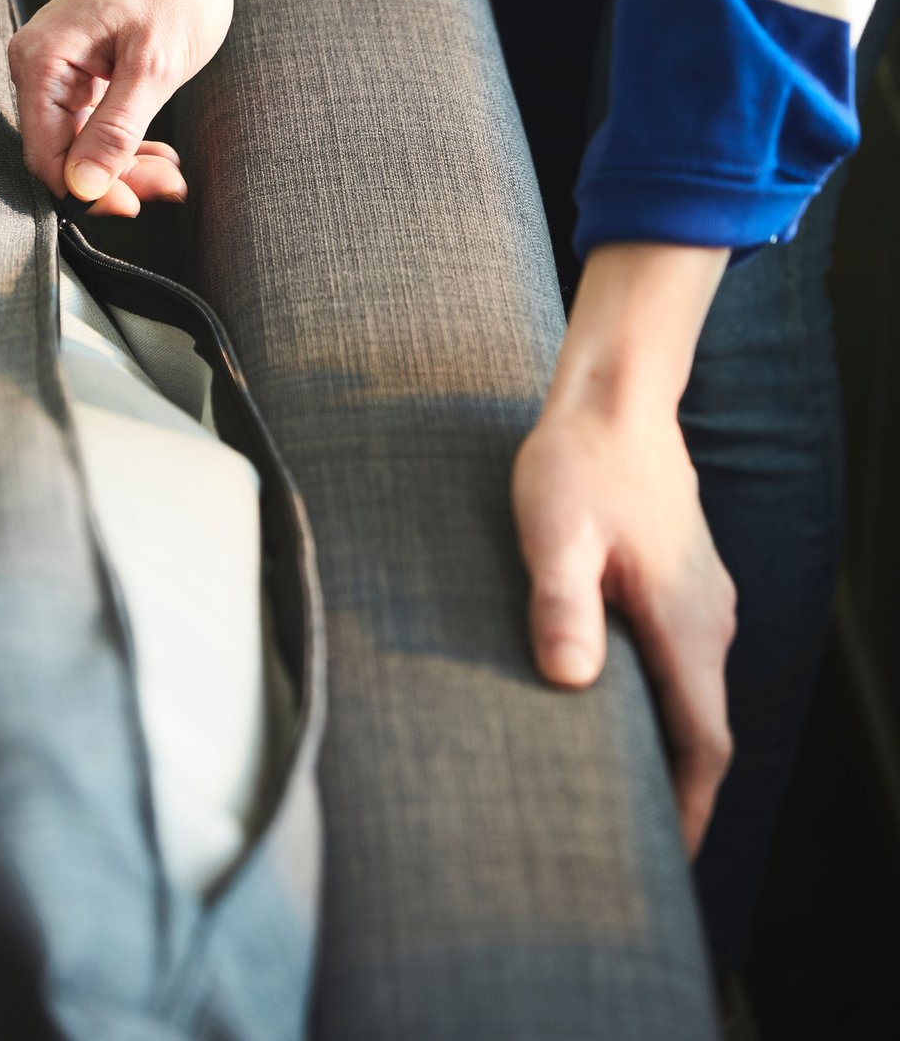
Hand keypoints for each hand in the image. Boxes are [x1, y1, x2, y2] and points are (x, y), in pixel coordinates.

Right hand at [8, 0, 249, 215]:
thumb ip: (115, 131)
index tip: (133, 204)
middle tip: (167, 184)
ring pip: (81, 145)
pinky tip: (160, 154)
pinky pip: (94, 125)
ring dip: (126, 165)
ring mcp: (59, 69)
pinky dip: (127, 143)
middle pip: (62, 154)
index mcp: (42, 60)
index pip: (45, 156)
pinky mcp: (82, 73)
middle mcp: (39, 65)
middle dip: (115, 178)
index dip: (86, 190)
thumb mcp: (153, 66)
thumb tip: (84, 187)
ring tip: (171, 171)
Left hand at [512, 243, 736, 857]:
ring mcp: (703, 598)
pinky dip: (661, 700)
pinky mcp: (685, 581)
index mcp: (684, 622)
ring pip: (696, 693)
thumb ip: (562, 602)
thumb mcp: (554, 531)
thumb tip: (571, 681)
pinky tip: (617, 703)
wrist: (614, 399)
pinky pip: (684, 661)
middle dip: (679, 791)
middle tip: (633, 844)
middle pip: (706, 728)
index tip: (667, 863)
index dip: (691, 808)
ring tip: (621, 789)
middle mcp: (709, 619)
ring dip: (669, 745)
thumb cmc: (578, 463)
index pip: (706, 742)